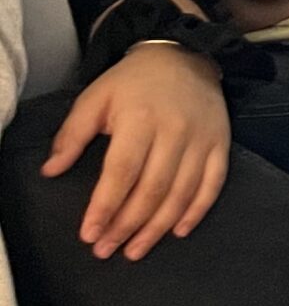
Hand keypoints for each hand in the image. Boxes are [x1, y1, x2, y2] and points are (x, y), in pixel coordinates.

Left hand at [43, 45, 230, 260]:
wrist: (185, 55)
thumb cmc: (132, 82)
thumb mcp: (94, 98)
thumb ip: (71, 135)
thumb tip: (51, 172)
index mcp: (140, 119)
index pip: (122, 172)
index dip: (105, 206)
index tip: (89, 234)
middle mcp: (175, 131)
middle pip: (152, 189)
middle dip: (127, 225)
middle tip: (106, 250)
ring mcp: (202, 139)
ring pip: (181, 193)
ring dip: (158, 228)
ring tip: (135, 250)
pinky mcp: (221, 143)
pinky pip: (213, 184)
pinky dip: (197, 211)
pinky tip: (179, 232)